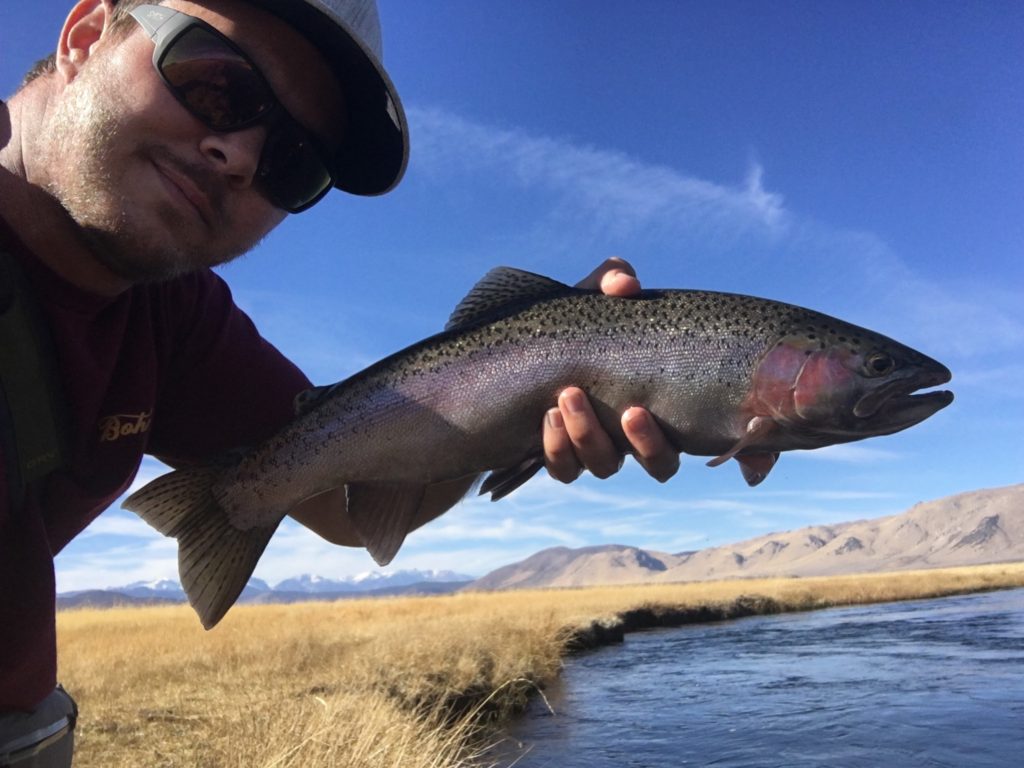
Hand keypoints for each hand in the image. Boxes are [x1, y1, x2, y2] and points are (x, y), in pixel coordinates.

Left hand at [542, 257, 680, 483]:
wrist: (503, 360)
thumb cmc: (563, 329)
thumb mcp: (586, 302)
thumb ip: (609, 282)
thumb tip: (626, 284)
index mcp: (654, 401)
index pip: (687, 437)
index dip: (688, 438)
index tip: (645, 409)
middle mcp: (631, 436)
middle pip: (659, 463)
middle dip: (644, 441)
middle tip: (626, 411)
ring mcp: (593, 451)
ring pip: (606, 466)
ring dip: (590, 436)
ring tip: (567, 398)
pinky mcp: (557, 459)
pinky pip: (565, 470)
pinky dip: (558, 447)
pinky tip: (547, 418)